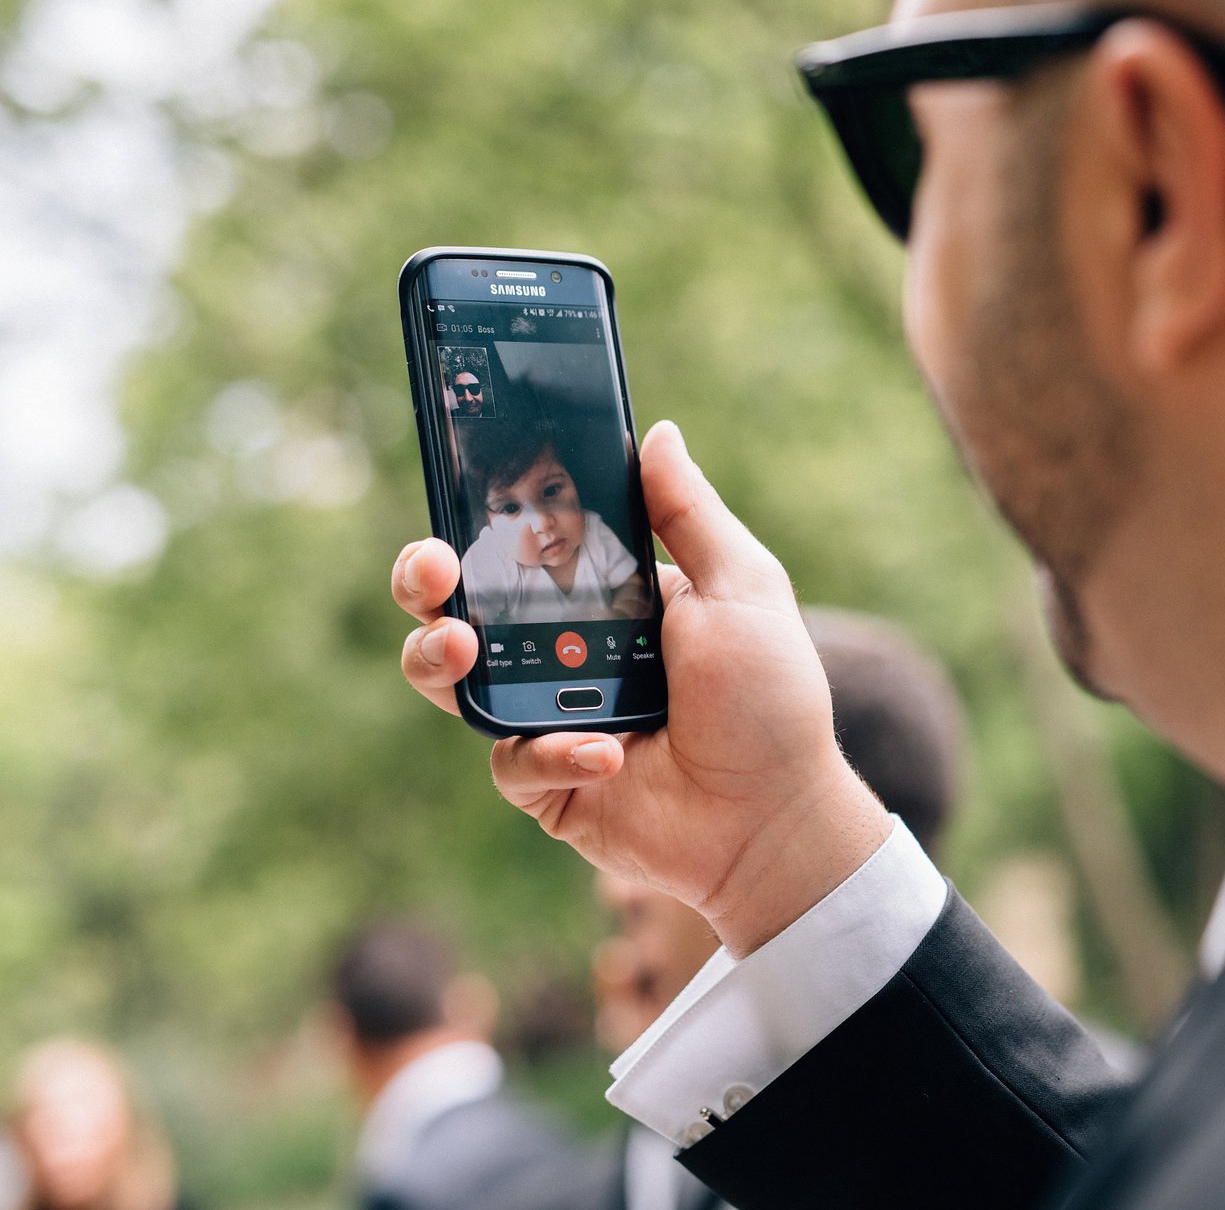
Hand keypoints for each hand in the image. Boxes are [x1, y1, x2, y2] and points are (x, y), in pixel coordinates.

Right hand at [393, 421, 891, 954]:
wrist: (776, 815)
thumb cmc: (770, 699)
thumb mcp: (740, 587)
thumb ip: (690, 514)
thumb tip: (656, 433)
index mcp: (607, 597)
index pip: (523, 546)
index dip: (480, 519)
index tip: (459, 486)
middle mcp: (565, 653)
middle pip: (461, 606)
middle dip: (425, 579)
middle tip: (434, 568)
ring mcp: (548, 718)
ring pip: (455, 681)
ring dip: (440, 656)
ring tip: (463, 645)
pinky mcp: (547, 783)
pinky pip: (511, 762)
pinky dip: (554, 753)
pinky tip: (609, 752)